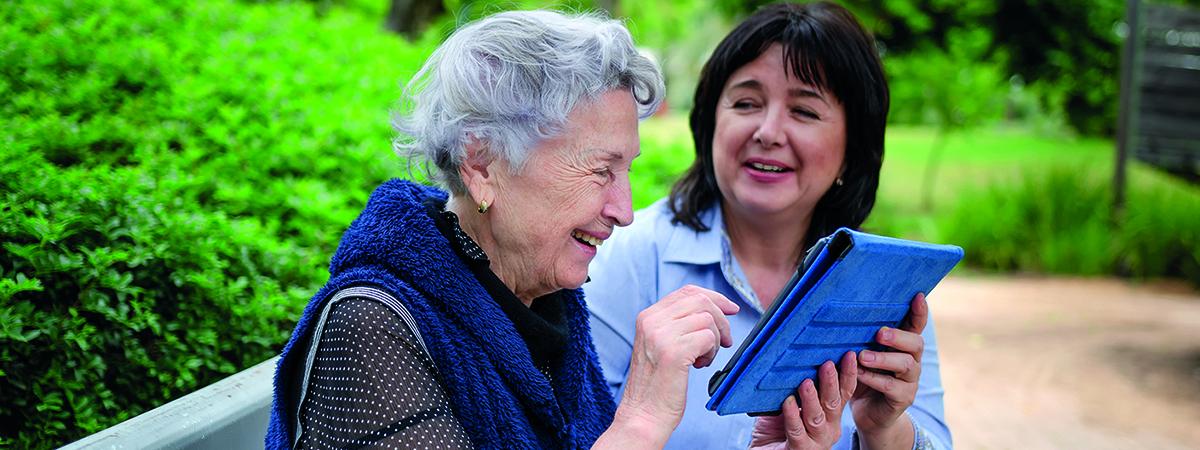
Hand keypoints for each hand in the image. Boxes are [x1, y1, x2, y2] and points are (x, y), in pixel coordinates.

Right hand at [615, 285, 738, 439]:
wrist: (643, 415)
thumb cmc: (658, 385)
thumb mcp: (662, 346)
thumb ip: (679, 325)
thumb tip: (716, 310)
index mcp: (648, 317)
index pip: (687, 292)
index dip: (714, 298)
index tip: (731, 310)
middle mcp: (652, 321)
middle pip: (701, 300)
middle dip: (721, 319)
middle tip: (726, 341)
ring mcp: (661, 335)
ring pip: (707, 319)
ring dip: (715, 340)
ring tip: (703, 359)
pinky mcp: (674, 352)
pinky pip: (708, 337)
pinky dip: (712, 352)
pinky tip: (699, 365)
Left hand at [749, 352, 856, 449]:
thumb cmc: (777, 427)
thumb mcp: (790, 402)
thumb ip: (797, 386)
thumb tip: (798, 361)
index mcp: (830, 415)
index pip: (843, 392)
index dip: (848, 374)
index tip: (849, 355)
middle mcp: (828, 428)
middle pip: (833, 403)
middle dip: (831, 382)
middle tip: (827, 364)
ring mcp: (816, 441)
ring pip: (816, 417)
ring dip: (811, 398)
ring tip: (806, 382)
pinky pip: (796, 430)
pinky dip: (791, 414)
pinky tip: (788, 402)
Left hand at [851, 293, 927, 444]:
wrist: (866, 412)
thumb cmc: (862, 375)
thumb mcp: (860, 354)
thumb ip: (859, 338)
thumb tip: (839, 313)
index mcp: (903, 345)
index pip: (916, 325)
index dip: (919, 311)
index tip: (917, 296)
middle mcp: (912, 360)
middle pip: (916, 343)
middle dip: (898, 336)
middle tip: (879, 333)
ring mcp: (910, 380)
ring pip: (906, 364)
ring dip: (883, 359)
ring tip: (862, 356)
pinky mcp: (903, 398)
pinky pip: (892, 387)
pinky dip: (874, 379)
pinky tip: (859, 374)